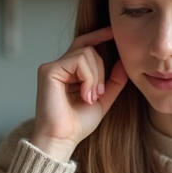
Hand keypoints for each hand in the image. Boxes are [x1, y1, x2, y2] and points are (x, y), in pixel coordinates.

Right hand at [30, 26, 128, 161]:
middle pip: (88, 48)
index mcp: (68, 72)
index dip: (98, 36)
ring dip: (96, 77)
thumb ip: (113, 81)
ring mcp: (52, 67)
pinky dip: (89, 78)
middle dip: (101, 69)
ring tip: (90, 97)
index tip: (114, 33)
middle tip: (98, 93)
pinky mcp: (49, 71)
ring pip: (86, 53)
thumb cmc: (77, 124)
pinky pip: (79, 61)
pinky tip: (85, 95)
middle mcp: (58, 66)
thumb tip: (123, 62)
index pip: (84, 45)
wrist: (62, 139)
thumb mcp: (102, 100)